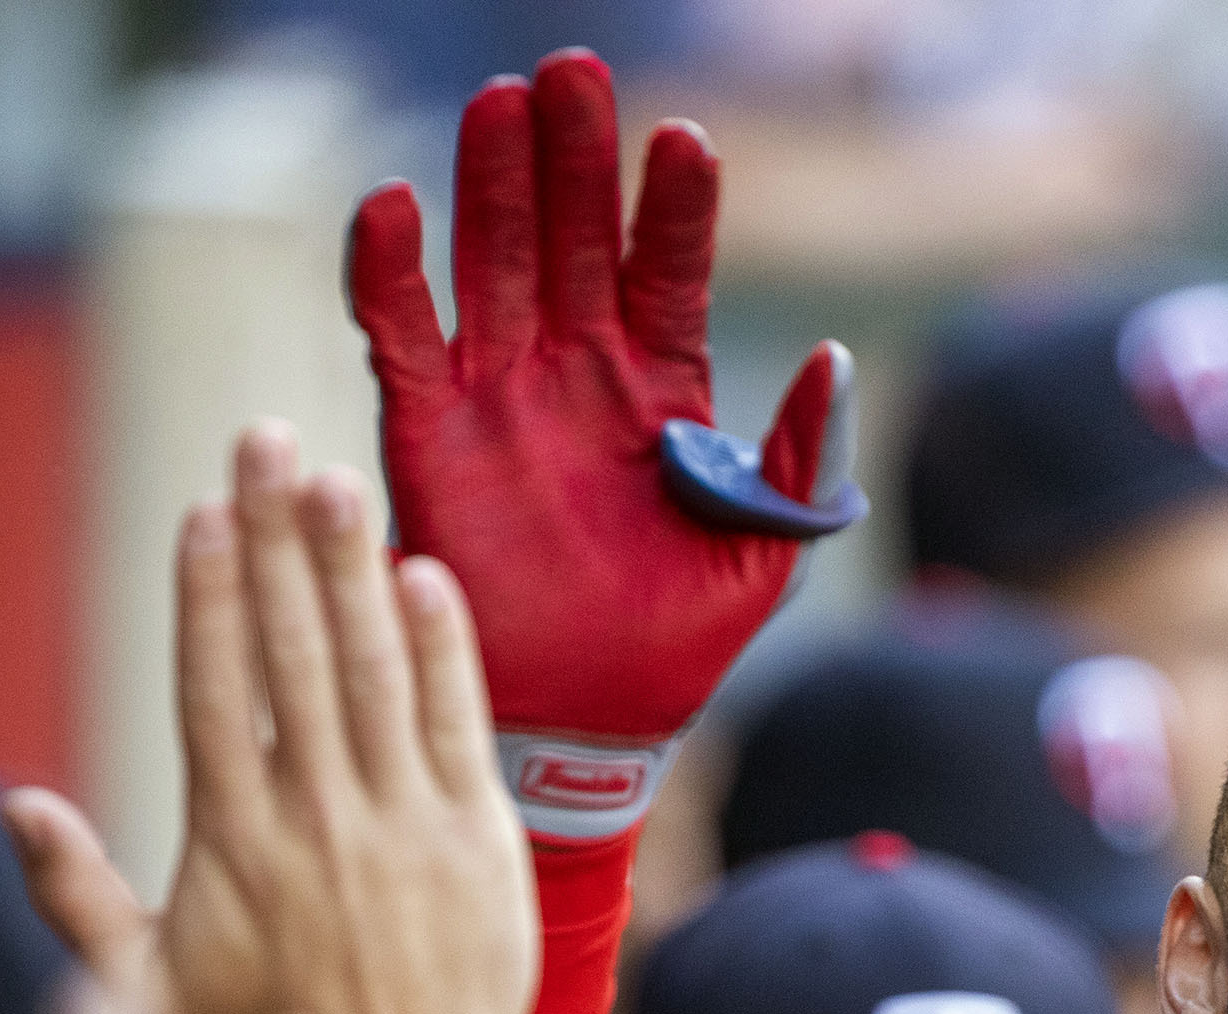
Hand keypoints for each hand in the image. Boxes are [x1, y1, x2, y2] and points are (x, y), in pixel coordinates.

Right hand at [4, 425, 535, 1013]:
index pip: (216, 688)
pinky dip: (443, 648)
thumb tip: (14, 805)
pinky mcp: (477, 836)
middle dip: (278, 541)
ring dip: (354, 569)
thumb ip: (76, 895)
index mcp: (236, 839)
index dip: (210, 594)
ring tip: (339, 481)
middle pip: (292, 651)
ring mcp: (403, 821)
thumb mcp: (148, 990)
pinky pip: (457, 722)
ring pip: (373, 669)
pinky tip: (426, 575)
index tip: (204, 511)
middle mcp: (318, 815)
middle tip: (266, 443)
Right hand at [344, 49, 859, 839]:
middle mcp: (578, 375)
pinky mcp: (428, 435)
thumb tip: (838, 358)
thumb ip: (799, 459)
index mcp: (664, 393)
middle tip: (571, 74)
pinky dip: (390, 272)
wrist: (594, 725)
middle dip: (575, 157)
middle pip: (575, 238)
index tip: (685, 141)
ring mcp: (500, 396)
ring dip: (493, 184)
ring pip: (492, 262)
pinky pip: (400, 336)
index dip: (674, 207)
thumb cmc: (682, 643)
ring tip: (499, 104)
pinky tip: (395, 204)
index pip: (669, 271)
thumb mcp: (767, 554)